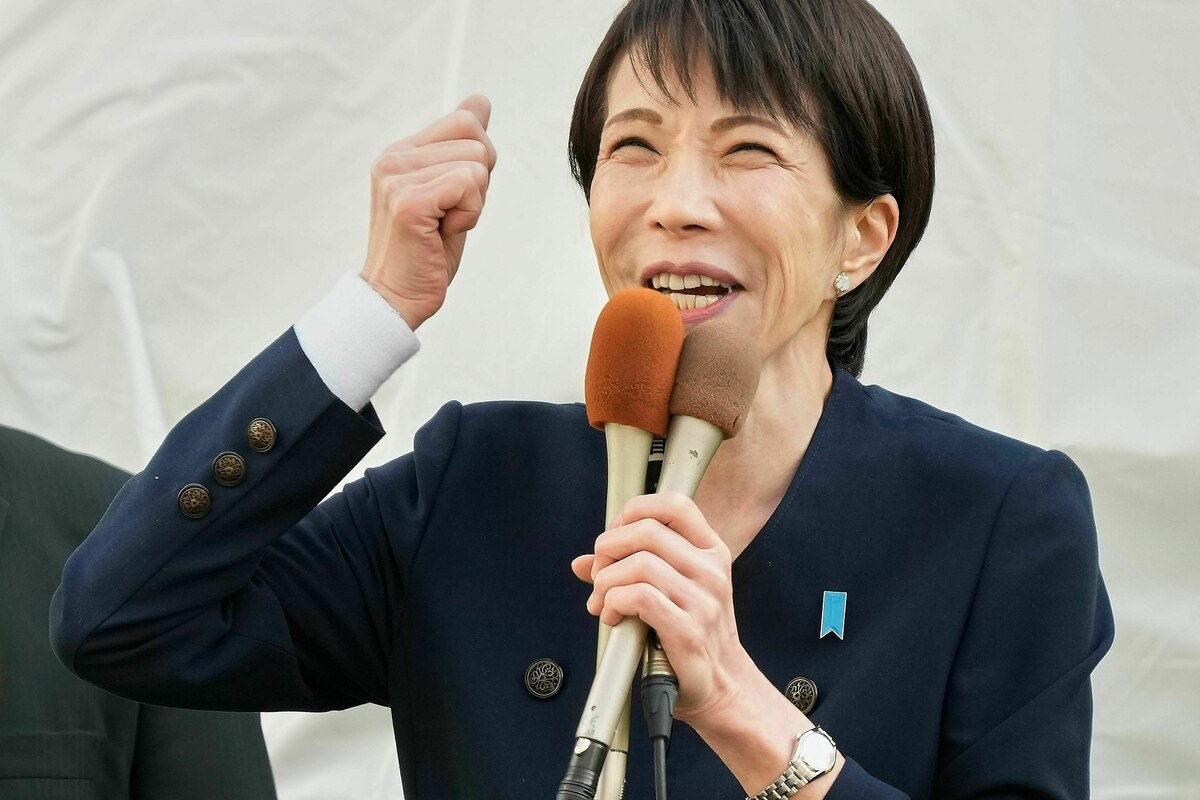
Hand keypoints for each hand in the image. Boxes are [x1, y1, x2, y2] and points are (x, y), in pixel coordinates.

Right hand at [360, 95, 496, 328]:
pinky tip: (442, 233)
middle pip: (477, 140)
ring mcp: (397, 178)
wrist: (395, 298)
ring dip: (473, 204)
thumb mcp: (449, 191)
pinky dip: (469, 215)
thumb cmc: (425, 252)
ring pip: (477, 166)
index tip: (454, 195)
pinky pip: (470, 185)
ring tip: (442, 226)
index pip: (465, 120)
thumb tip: (480, 101)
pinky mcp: (408, 201)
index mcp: (401, 152)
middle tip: (449, 215)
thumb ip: (461, 148)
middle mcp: (393, 157)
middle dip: (479, 184)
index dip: (478, 161)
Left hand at [571, 492, 756, 725]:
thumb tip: (582, 563)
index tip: (615, 535)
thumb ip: (630, 569)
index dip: (634, 511)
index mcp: (711, 552)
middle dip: (608, 549)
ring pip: (637, 563)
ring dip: (606, 582)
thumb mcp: (673, 592)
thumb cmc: (696, 636)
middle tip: (600, 574)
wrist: (723, 687)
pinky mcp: (688, 630)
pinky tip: (612, 616)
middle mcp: (711, 570)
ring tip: (603, 601)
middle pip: (646, 530)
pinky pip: (637, 598)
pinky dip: (613, 603)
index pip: (674, 505)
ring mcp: (703, 600)